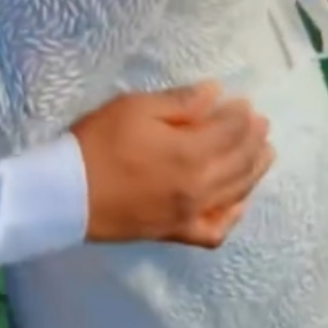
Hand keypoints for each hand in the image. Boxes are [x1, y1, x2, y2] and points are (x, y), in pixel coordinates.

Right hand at [72, 83, 273, 247]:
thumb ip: (181, 103)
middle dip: (255, 139)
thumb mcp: (137, 108)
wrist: (64, 193)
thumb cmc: (99, 142)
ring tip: (263, 154)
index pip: (231, 131)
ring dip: (254, 171)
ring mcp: (187, 214)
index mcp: (190, 153)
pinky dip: (232, 216)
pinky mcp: (174, 233)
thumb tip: (215, 93)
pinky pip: (214, 231)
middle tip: (261, 123)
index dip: (241, 115)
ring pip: (236, 193)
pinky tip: (238, 202)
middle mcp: (198, 187)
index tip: (244, 103)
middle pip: (240, 161)